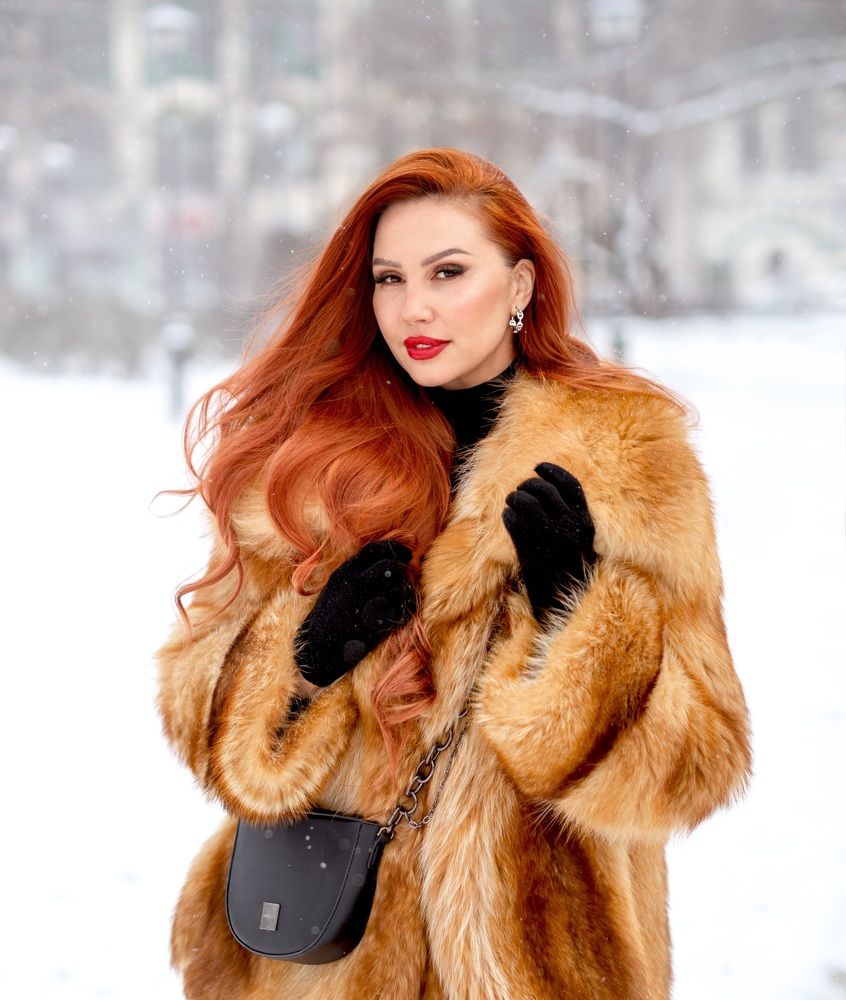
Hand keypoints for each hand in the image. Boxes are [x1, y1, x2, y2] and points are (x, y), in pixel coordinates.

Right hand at [294, 540, 416, 686]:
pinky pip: (403, 610)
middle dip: (403, 569)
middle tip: (407, 576)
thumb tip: (389, 559)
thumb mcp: (336, 587)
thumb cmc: (329, 618)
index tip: (408, 553)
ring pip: (400, 587)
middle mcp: (354, 585)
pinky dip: (406, 609)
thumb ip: (357, 572)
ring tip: (401, 596)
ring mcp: (364, 605)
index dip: (395, 548)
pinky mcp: (374, 626)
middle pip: (390, 566)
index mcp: (343, 573)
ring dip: (406, 590)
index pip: (375, 549)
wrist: (317, 651)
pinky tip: (400, 611)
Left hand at [502, 462, 595, 622]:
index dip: (553, 471)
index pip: (570, 485)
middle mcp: (569, 527)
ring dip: (514, 499)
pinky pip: (513, 521)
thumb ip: (574, 521)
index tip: (539, 467)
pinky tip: (509, 519)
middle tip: (521, 490)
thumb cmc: (574, 575)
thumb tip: (551, 495)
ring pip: (524, 502)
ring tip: (512, 503)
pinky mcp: (529, 550)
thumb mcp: (584, 545)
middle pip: (543, 490)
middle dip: (528, 485)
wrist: (567, 607)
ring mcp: (548, 538)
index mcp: (586, 524)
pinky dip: (508, 516)